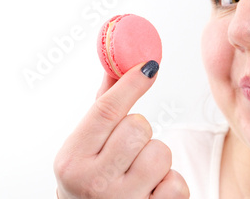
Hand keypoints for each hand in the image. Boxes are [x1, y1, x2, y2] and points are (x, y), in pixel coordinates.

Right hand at [54, 61, 189, 197]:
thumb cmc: (90, 177)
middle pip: (137, 127)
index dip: (130, 84)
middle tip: (128, 144)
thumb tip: (116, 64)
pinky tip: (150, 190)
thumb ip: (102, 107)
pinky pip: (176, 183)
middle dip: (139, 130)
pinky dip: (168, 184)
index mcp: (73, 160)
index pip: (104, 111)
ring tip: (138, 171)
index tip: (149, 66)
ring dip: (155, 157)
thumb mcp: (85, 145)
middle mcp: (94, 182)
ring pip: (160, 152)